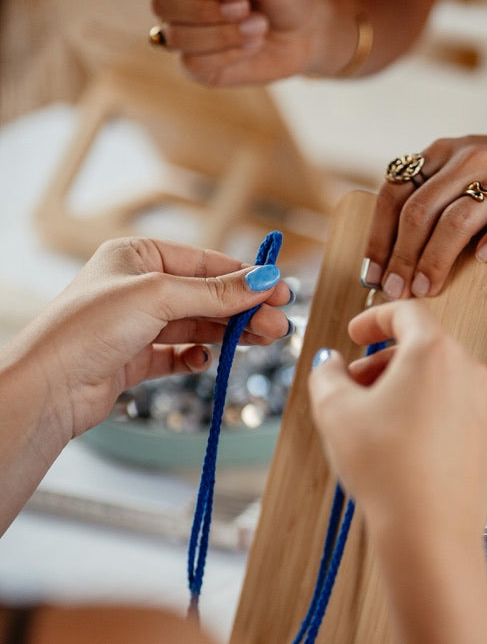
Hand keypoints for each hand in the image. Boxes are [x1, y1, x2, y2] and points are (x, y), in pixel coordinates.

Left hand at [14, 236, 291, 439]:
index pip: (203, 262)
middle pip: (205, 296)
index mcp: (136, 256)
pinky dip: (196, 356)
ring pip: (196, 326)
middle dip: (242, 309)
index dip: (244, 276)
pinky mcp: (134, 359)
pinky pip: (177, 354)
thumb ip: (215, 292)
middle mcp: (136, 288)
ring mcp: (136, 325)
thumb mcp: (158, 297)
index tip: (279, 290)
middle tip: (278, 324)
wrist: (50, 387)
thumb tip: (263, 280)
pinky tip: (208, 359)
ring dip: (229, 334)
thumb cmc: (87, 328)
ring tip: (263, 341)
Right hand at [149, 0, 329, 85]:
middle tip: (246, 8)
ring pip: (177, 36)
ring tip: (258, 26)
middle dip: (207, 9)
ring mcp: (184, 34)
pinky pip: (192, 64)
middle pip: (161, 2)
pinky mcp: (197, 67)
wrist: (306, 32)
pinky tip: (251, 46)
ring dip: (223, 33)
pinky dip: (227, 55)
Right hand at [308, 301, 486, 538]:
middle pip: (424, 349)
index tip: (355, 333)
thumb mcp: (334, 411)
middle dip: (384, 363)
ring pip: (441, 382)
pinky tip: (403, 448)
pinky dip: (428, 416)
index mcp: (435, 352)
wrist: (430, 533)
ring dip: (406, 390)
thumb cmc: (385, 469)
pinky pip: (456, 413)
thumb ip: (327, 374)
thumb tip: (331, 365)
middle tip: (353, 388)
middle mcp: (470, 372)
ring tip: (375, 422)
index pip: (407, 312)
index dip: (374, 318)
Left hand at [365, 107, 486, 298]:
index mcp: (443, 153)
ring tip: (426, 291)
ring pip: (456, 221)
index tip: (372, 275)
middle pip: (419, 212)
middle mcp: (469, 161)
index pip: (394, 193)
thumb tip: (394, 263)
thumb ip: (434, 201)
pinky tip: (484, 263)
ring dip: (435, 261)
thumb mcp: (465, 170)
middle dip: (401, 258)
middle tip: (397, 292)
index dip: (378, 237)